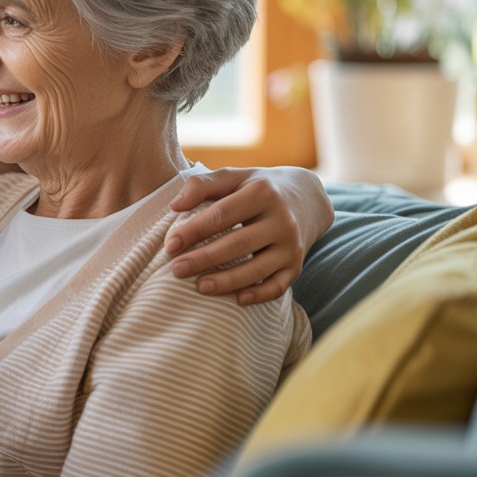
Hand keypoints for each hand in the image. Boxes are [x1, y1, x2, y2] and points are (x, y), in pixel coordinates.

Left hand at [167, 166, 330, 304]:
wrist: (306, 198)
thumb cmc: (256, 187)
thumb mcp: (233, 177)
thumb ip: (202, 185)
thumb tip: (175, 206)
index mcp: (262, 193)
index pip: (222, 214)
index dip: (194, 230)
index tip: (170, 245)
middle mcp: (281, 220)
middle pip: (238, 244)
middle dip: (205, 258)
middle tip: (176, 269)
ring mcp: (292, 245)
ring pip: (258, 269)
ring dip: (227, 281)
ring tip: (199, 286)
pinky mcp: (296, 265)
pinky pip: (279, 286)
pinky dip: (259, 295)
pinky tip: (237, 299)